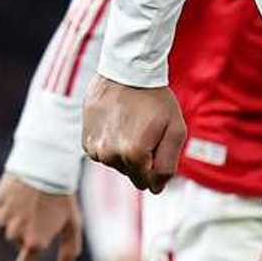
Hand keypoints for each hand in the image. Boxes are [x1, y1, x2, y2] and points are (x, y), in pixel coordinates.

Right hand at [0, 173, 83, 260]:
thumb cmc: (62, 196)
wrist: (45, 164)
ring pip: (7, 226)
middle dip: (28, 231)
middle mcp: (15, 234)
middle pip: (18, 241)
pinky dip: (6, 205)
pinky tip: (18, 194)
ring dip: (17, 217)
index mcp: (35, 242)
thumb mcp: (73, 223)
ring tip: (32, 200)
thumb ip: (69, 248)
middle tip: (42, 212)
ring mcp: (2, 220)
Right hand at [82, 75, 184, 194]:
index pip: (148, 183)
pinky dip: (111, 144)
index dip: (156, 166)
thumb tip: (155, 189)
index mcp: (134, 154)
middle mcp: (110, 155)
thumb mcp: (175, 131)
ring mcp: (95, 148)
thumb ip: (167, 165)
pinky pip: (103, 153)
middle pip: (131, 174)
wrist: (126, 71)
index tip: (158, 144)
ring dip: (125, 151)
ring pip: (116, 164)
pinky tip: (118, 124)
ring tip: (131, 124)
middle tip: (146, 130)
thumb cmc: (156, 99)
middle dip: (142, 159)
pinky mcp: (85, 140)